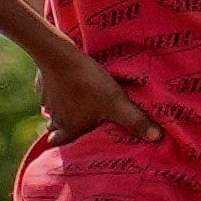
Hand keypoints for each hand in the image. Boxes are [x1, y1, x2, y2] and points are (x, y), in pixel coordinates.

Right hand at [24, 43, 156, 145]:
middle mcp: (53, 116)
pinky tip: (67, 84)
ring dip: (62, 109)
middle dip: (63, 129)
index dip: (63, 145)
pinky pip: (48, 91)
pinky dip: (57, 90)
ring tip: (75, 105)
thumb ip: (135, 121)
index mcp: (68, 126)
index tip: (72, 146)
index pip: (58, 143)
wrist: (59, 54)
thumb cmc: (88, 83)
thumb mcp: (116, 104)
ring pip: (52, 110)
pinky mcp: (42, 81)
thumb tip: (157, 138)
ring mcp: (45, 99)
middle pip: (54, 128)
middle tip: (76, 126)